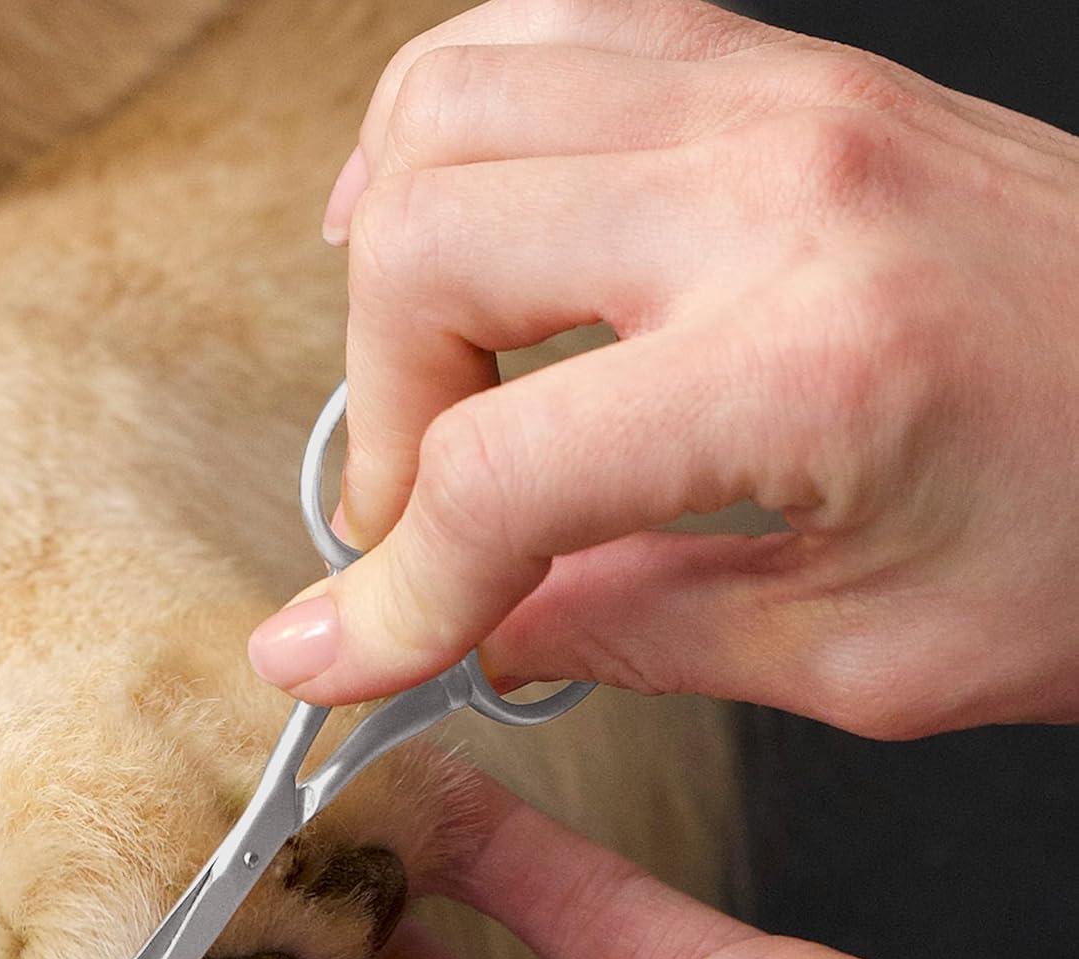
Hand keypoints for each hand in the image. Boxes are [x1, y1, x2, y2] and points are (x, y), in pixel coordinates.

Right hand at [246, 0, 1078, 737]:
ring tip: (427, 385)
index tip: (333, 652)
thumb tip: (481, 631)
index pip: (495, 481)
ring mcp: (769, 97)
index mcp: (809, 366)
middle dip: (380, 422)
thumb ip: (634, 631)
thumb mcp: (868, 655)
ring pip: (443, 113)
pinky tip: (456, 229)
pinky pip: (536, 41)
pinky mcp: (773, 69)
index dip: (388, 596)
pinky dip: (447, 136)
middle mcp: (771, 190)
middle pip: (424, 252)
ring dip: (394, 271)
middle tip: (424, 521)